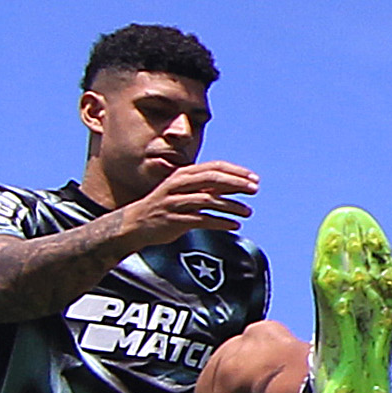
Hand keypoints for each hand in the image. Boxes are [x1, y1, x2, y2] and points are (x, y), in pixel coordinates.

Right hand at [115, 161, 260, 244]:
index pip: (214, 167)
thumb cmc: (168, 206)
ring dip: (232, 206)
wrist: (136, 224)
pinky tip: (234, 225)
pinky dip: (220, 222)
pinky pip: (202, 220)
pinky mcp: (173, 220)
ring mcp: (175, 202)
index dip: (236, 172)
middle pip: (212, 179)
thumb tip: (240, 184)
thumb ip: (209, 187)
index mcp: (183, 174)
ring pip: (208, 200)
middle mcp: (178, 185)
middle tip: (255, 190)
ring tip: (248, 212)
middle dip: (236, 183)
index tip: (255, 179)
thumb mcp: (186, 191)